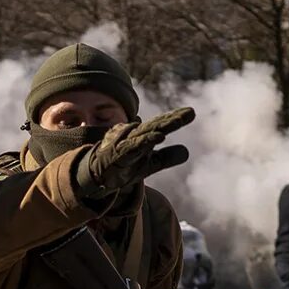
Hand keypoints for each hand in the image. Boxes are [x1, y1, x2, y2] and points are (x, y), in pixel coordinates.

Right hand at [78, 107, 194, 198]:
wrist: (97, 176)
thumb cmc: (123, 166)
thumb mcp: (148, 164)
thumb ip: (166, 158)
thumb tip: (186, 151)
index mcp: (143, 137)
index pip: (161, 125)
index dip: (175, 119)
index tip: (191, 112)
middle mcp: (134, 136)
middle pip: (156, 125)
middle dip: (172, 119)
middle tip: (190, 112)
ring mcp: (125, 143)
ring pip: (145, 133)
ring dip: (161, 126)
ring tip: (177, 121)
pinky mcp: (117, 153)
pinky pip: (133, 146)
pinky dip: (145, 140)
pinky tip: (159, 137)